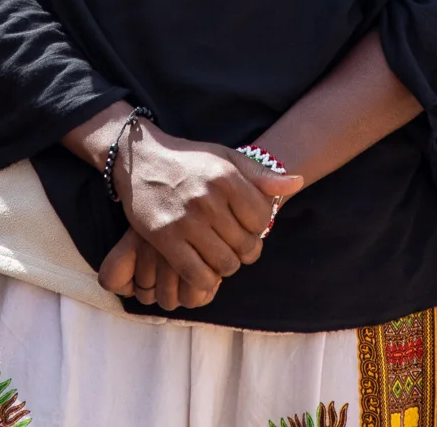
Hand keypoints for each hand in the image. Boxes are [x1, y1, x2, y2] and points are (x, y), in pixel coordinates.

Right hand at [113, 128, 302, 306]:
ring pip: (225, 264)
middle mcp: (208, 198)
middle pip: (245, 246)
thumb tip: (297, 182)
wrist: (140, 159)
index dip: (258, 227)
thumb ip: (261, 174)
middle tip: (234, 246)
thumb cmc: (189, 161)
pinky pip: (197, 273)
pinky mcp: (165, 238)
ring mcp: (186, 220)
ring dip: (225, 267)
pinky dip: (204, 279)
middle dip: (244, 251)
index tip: (246, 225)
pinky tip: (202, 267)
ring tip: (218, 255)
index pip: (262, 220)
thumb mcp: (226, 158)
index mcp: (227, 177)